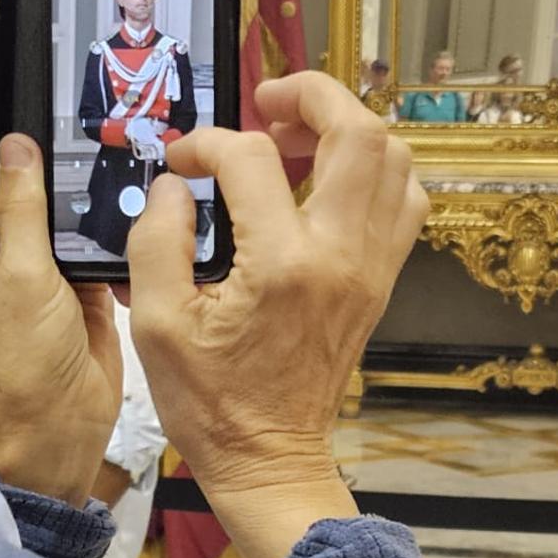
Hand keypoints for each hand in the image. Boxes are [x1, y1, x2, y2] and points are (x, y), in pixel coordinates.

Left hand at [0, 136, 121, 507]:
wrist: (65, 424)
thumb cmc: (22, 363)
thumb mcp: (20, 276)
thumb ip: (20, 210)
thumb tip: (15, 148)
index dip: (5, 156)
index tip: (34, 115)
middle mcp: (7, 258)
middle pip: (33, 196)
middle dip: (59, 174)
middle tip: (90, 129)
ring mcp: (48, 272)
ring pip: (71, 217)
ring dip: (92, 203)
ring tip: (118, 160)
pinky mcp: (86, 285)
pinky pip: (103, 244)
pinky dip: (118, 233)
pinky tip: (134, 205)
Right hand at [127, 73, 427, 557]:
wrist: (269, 460)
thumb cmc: (214, 404)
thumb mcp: (155, 324)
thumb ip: (157, 241)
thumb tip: (173, 186)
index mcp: (281, 266)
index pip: (252, 160)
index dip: (208, 144)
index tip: (183, 160)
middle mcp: (339, 257)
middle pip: (359, 134)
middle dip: (312, 96)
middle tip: (267, 103)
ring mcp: (369, 268)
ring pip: (393, 161)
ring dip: (347, 131)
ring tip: (296, 138)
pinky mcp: (379, 281)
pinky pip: (402, 202)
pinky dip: (371, 173)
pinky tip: (325, 182)